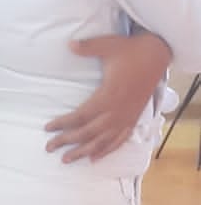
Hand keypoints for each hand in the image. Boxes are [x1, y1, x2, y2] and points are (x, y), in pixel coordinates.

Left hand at [45, 33, 170, 160]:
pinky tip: (94, 159)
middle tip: (49, 148)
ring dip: (83, 152)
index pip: (80, 116)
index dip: (63, 124)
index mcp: (108, 96)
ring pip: (101, 141)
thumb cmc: (131, 50)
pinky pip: (118, 141)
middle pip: (87, 133)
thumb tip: (69, 44)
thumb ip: (88, 47)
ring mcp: (125, 118)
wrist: (157, 56)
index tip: (48, 128)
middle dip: (67, 141)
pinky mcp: (133, 119)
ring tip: (67, 159)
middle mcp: (116, 111)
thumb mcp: (109, 45)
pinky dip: (105, 151)